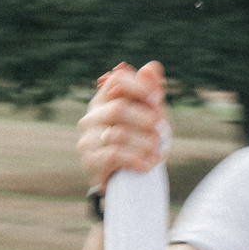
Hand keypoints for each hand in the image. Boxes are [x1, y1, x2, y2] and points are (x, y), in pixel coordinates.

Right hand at [78, 61, 168, 190]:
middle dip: (146, 120)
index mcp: (105, 100)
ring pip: (118, 134)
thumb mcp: (152, 116)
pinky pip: (113, 155)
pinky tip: (147, 165)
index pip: (117, 81)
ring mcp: (87, 140)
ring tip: (158, 152)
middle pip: (119, 108)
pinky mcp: (90, 162)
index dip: (139, 87)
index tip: (157, 101)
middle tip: (161, 132)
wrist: (130, 183)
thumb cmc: (141, 143)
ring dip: (145, 144)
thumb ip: (152, 92)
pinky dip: (136, 160)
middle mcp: (91, 117)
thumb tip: (152, 66)